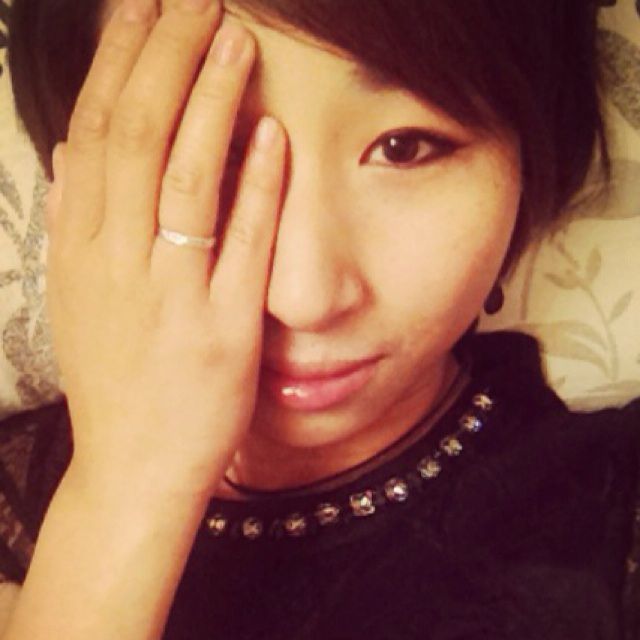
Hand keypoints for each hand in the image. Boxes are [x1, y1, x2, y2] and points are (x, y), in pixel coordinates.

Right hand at [46, 0, 285, 498]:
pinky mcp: (221, 328)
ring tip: (233, 37)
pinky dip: (255, 186)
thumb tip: (73, 154)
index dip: (120, 63)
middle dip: (164, 57)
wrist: (134, 465)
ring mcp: (170, 295)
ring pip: (184, 178)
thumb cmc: (117, 379)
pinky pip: (238, 245)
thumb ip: (77, 225)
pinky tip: (271, 134)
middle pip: (137, 137)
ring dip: (210, 101)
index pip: (97, 132)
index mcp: (81, 249)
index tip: (144, 10)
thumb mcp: (79, 299)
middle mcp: (117, 262)